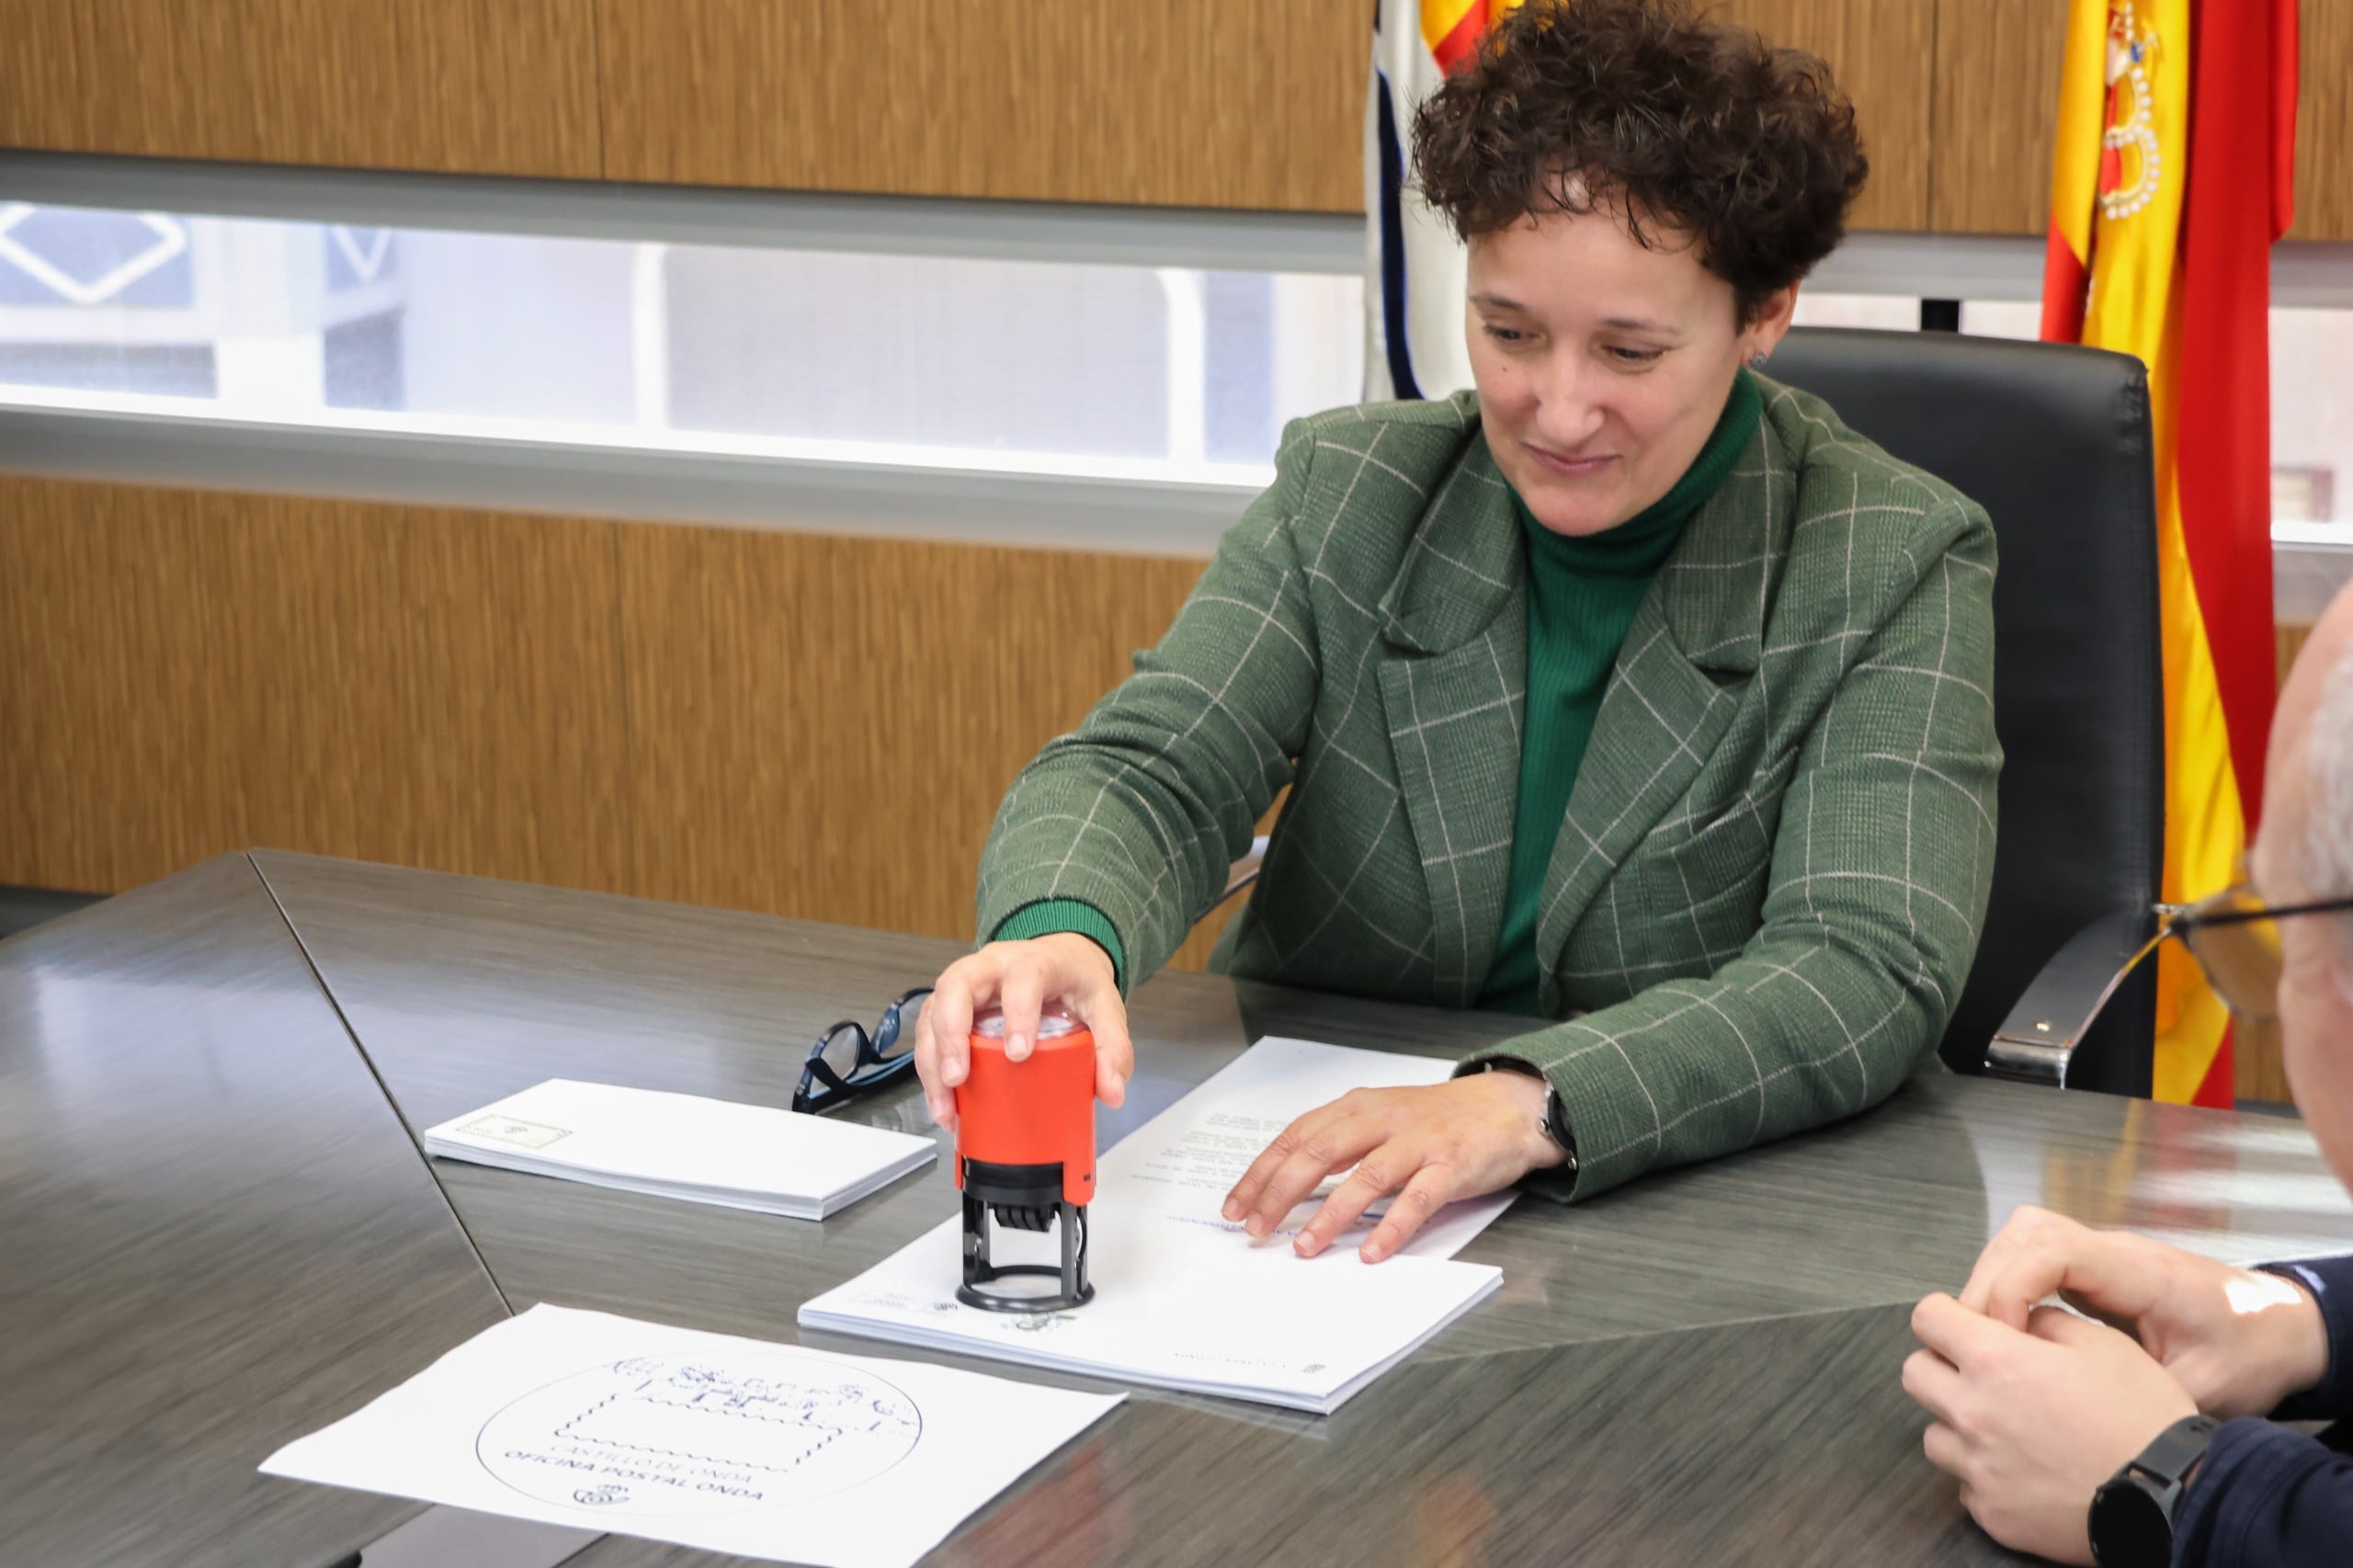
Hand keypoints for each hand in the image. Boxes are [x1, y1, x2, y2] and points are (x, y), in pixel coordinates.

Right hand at [913, 935, 1131, 1132]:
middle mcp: (991, 966)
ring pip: (933, 1010)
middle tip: (959, 1078)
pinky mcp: (950, 1004)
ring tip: (947, 1104)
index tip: (1019, 1054)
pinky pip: (929, 1031)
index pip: (1022, 977)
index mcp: (1035, 961)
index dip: (1017, 1012)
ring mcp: (966, 983)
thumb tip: (1112, 1092)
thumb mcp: (1105, 1008)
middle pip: (956, 986)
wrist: (1061, 960)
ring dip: (933, 1060)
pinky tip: (944, 1103)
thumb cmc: (1075, 981)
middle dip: (950, 1035)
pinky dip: (931, 1069)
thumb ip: (1113, 1048)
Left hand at [1219, 1073, 1565, 1263]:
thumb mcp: (1381, 1119)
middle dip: (1281, 1192)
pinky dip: (1393, 1227)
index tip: (1235, 1206)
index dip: (1262, 1172)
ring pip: (1365, 1176)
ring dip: (1330, 1214)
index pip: (1297, 1136)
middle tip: (1256, 1228)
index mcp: (1358, 1107)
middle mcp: (1383, 1119)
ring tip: (1304, 1246)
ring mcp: (1418, 1141)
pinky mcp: (1452, 1164)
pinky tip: (1372, 1253)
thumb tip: (1289, 1187)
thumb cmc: (1436, 1119)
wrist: (1506, 1105)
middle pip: (1320, 1152)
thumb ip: (1341, 1145)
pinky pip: (1418, 1199)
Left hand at [1905, 1293, 2196, 1564]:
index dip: (1946, 1314)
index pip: (1927, 1318)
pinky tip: (2024, 1468)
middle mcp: (1973, 1413)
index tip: (1967, 1324)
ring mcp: (1978, 1468)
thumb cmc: (2143, 1418)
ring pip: (1935, 1434)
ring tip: (2007, 1426)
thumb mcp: (2103, 1343)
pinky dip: (1984, 1474)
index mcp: (1996, 1361)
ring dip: (1959, 1424)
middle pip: (1916, 1373)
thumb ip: (2045, 1322)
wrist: (2173, 1497)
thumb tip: (2019, 1318)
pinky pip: (1965, 1484)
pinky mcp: (1992, 1512)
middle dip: (1942, 1365)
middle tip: (1982, 1373)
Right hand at [1958, 1205, 2327, 1417]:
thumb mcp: (2201, 1388)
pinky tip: (2012, 1329)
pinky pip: (2034, 1256)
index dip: (2011, 1287)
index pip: (2052, 1249)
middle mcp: (2117, 1252)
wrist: (2281, 1331)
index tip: (2003, 1336)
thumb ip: (2134, 1390)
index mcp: (2142, 1273)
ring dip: (1994, 1280)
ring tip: (1988, 1335)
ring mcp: (2104, 1254)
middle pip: (2026, 1234)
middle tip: (1977, 1340)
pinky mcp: (2096, 1267)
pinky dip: (2010, 1285)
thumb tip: (2067, 1402)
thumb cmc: (2248, 1355)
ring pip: (2023, 1238)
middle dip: (1989, 1284)